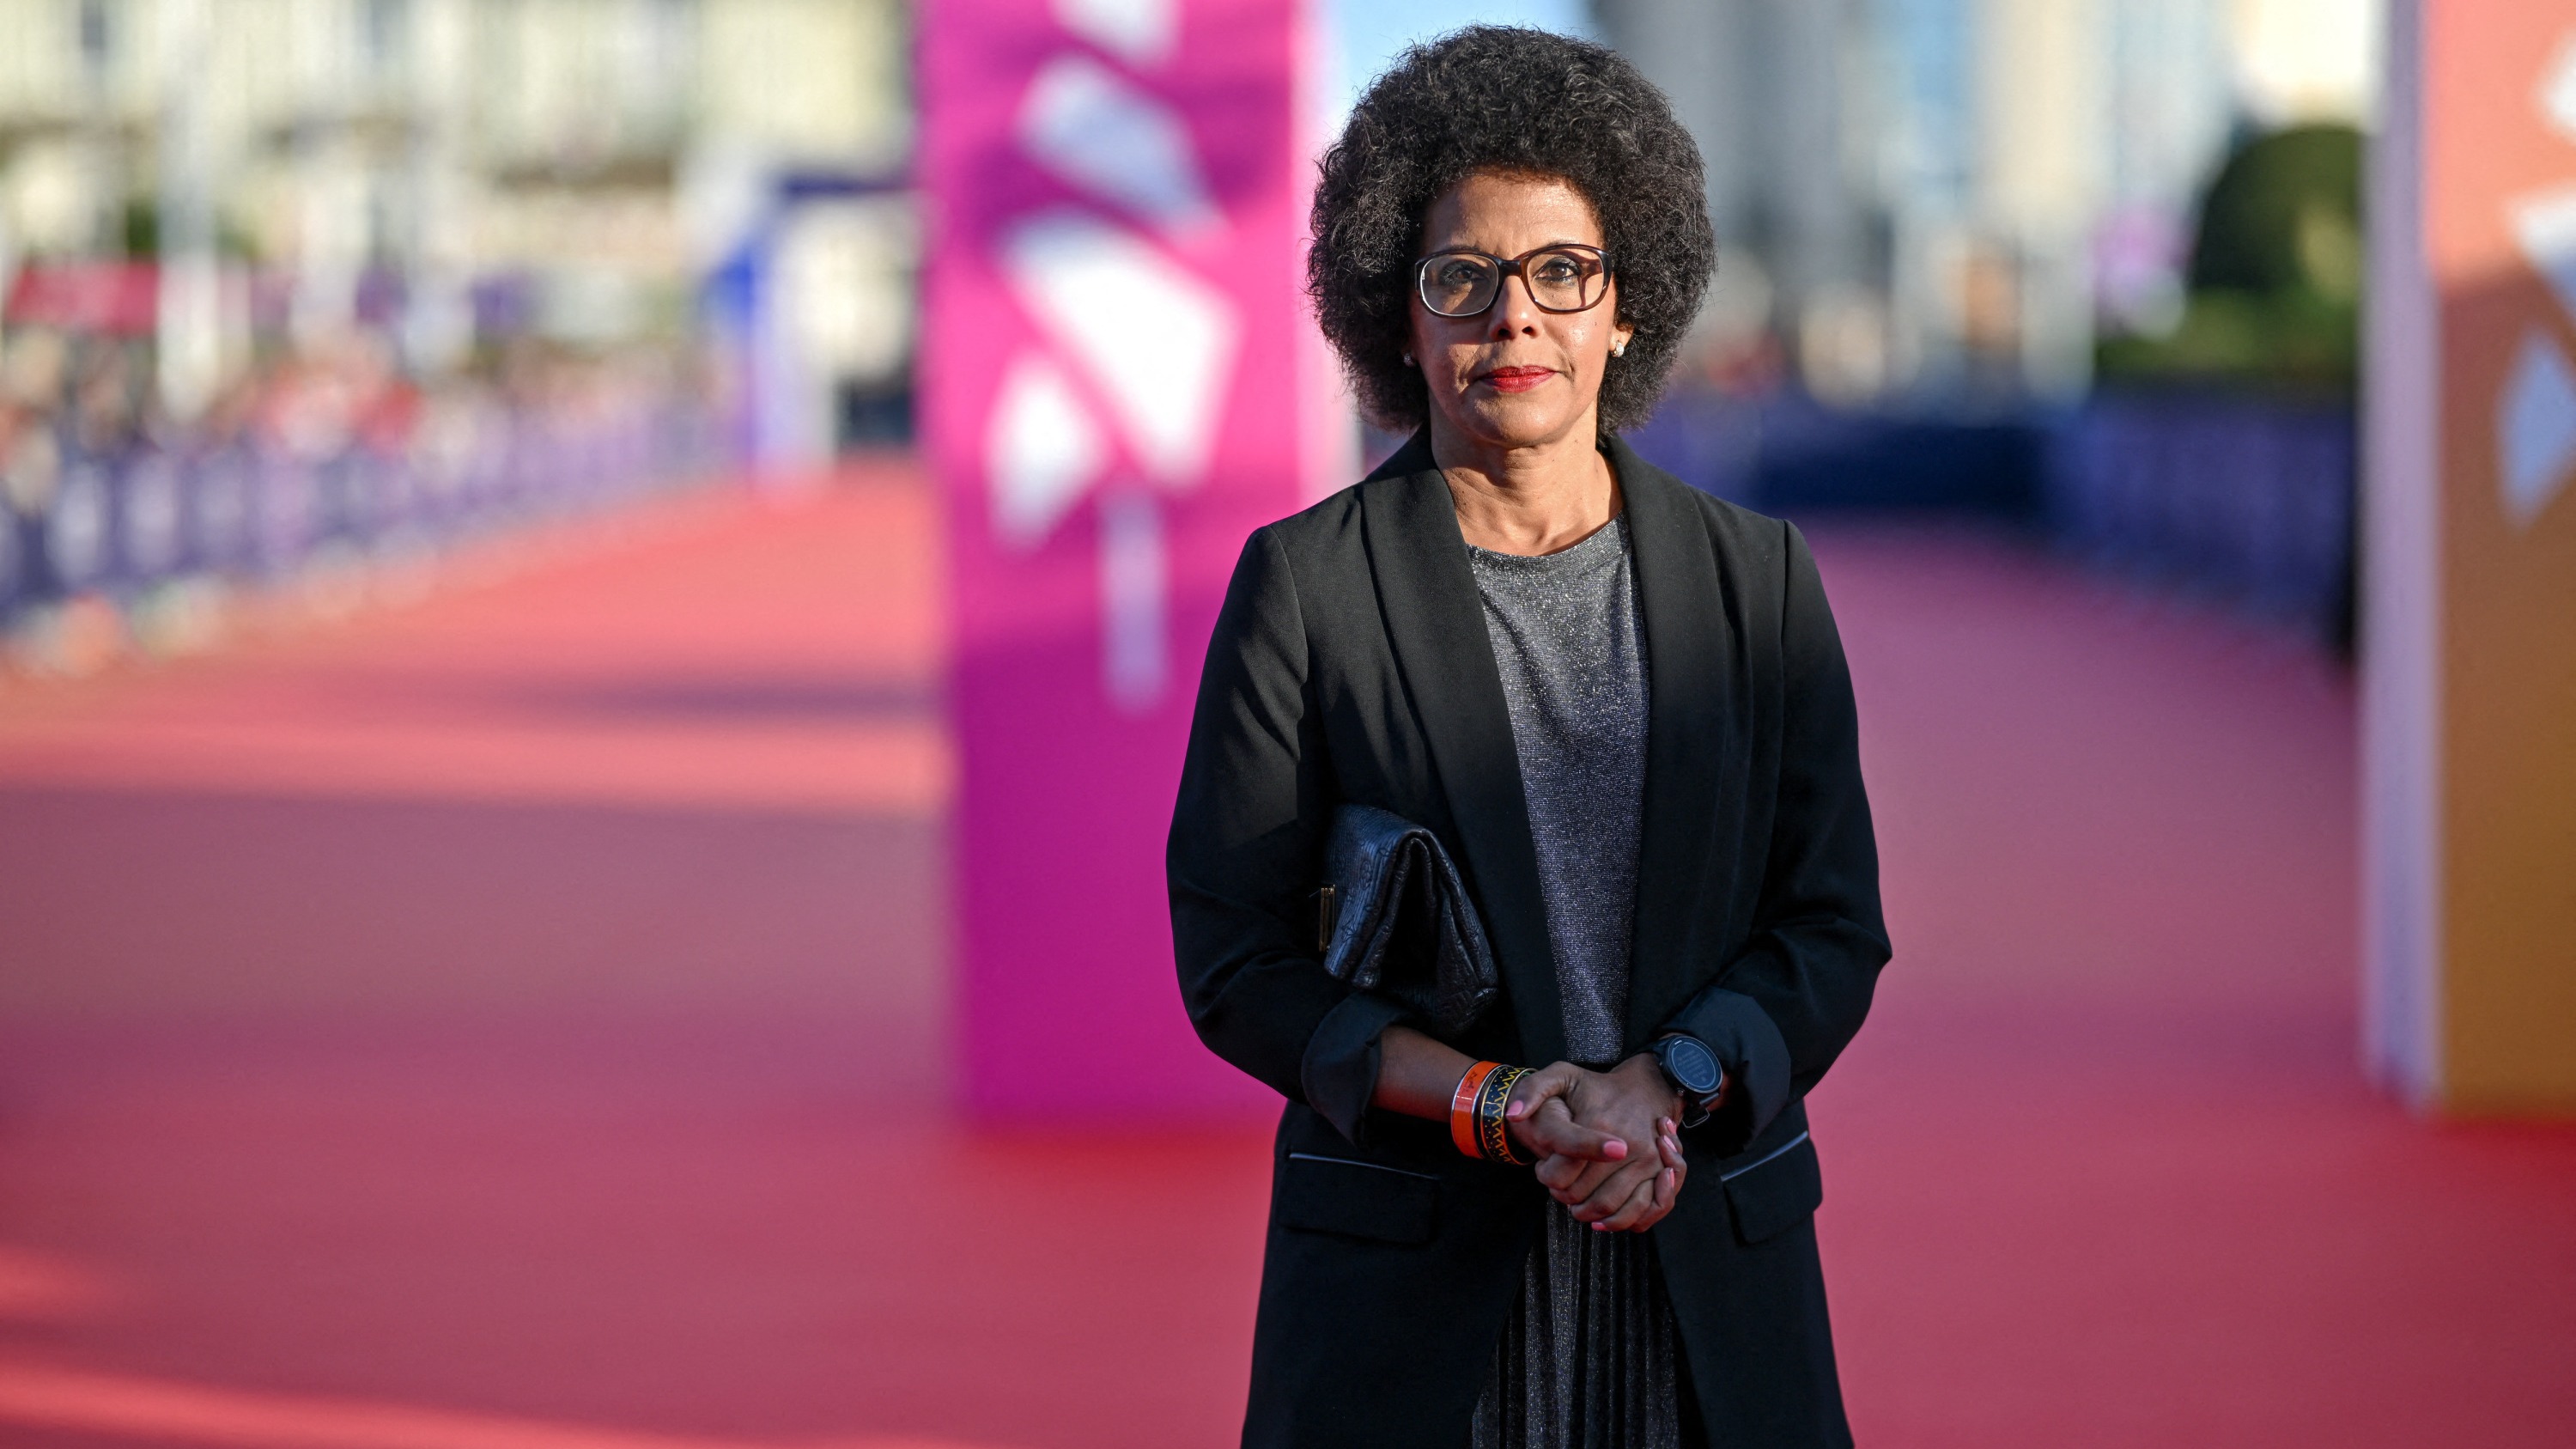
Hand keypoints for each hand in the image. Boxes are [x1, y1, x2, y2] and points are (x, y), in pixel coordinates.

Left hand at [1516, 1055, 1685, 1231]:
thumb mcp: (1562, 1076)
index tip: (1545, 1168)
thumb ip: (1532, 1090)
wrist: (1647, 1087)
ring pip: (1609, 1208)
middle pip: (1583, 1195)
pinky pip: (1641, 1211)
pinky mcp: (1660, 1173)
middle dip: (1565, 1197)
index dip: (1546, 1176)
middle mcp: (1627, 1145)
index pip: (1561, 1173)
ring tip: (1577, 1202)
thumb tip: (1514, 1114)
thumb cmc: (1599, 1087)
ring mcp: (1647, 1161)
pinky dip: (1619, 1221)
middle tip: (1560, 1187)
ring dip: (1588, 1213)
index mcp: (1598, 1124)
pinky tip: (1602, 1217)